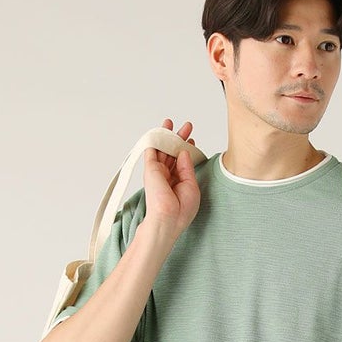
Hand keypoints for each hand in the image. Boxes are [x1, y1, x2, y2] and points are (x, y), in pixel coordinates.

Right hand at [143, 117, 200, 236]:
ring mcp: (157, 172)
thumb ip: (187, 167)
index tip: (192, 140)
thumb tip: (184, 150)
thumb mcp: (191, 186)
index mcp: (178, 183)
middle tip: (186, 126)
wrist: (167, 218)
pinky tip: (159, 130)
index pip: (182, 162)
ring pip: (162, 150)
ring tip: (170, 122)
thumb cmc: (181, 209)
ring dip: (166, 135)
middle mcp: (167, 177)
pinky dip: (154, 139)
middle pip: (172, 153)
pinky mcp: (149, 169)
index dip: (186, 150)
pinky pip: (151, 150)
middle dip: (179, 138)